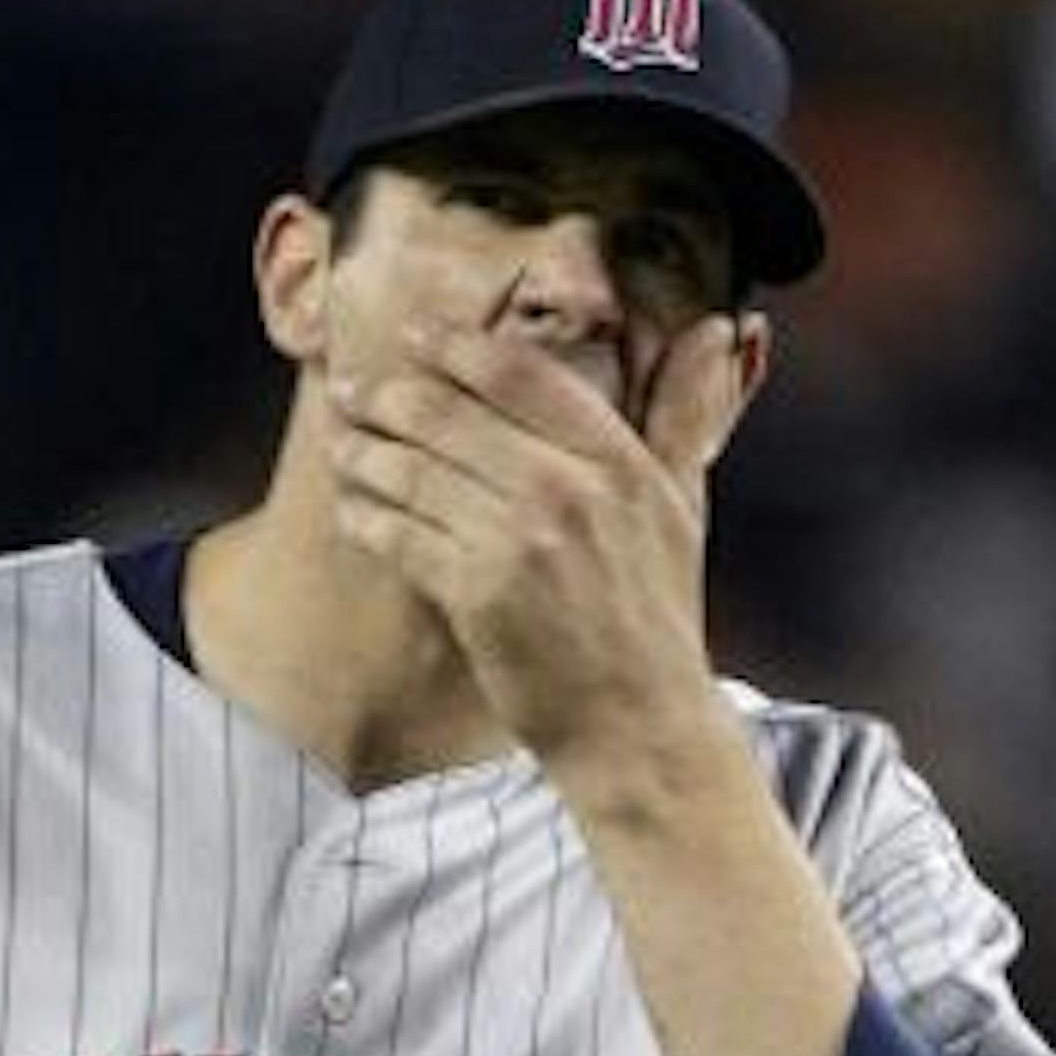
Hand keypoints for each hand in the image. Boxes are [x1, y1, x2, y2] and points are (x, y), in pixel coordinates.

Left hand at [327, 309, 753, 778]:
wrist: (636, 725)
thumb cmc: (657, 620)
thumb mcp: (683, 506)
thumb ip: (686, 413)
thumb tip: (713, 329)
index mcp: (616, 459)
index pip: (520, 374)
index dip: (455, 346)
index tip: (415, 334)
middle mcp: (567, 489)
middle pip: (451, 414)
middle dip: (390, 395)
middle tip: (355, 387)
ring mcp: (518, 541)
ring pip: (415, 471)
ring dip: (365, 452)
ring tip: (342, 443)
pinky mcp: (476, 594)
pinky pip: (401, 536)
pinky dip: (367, 517)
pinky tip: (351, 508)